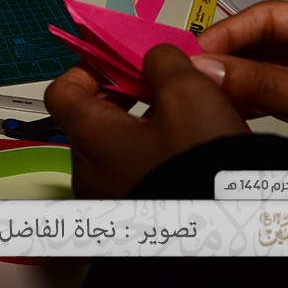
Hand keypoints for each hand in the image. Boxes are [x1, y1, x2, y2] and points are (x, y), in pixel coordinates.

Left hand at [45, 45, 248, 197]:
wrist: (224, 230)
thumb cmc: (198, 168)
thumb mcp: (188, 93)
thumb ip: (163, 62)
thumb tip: (155, 58)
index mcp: (89, 137)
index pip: (62, 91)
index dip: (89, 69)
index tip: (117, 60)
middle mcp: (90, 172)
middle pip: (92, 117)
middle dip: (126, 95)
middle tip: (160, 85)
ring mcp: (109, 197)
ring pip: (117, 145)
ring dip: (145, 124)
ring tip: (184, 117)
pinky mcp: (133, 213)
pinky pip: (133, 171)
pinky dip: (153, 153)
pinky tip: (187, 148)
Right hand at [192, 1, 287, 168]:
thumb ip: (271, 87)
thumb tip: (211, 69)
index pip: (278, 17)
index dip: (233, 31)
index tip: (198, 51)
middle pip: (268, 42)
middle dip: (230, 56)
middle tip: (193, 73)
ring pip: (268, 71)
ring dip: (235, 81)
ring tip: (204, 92)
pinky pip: (275, 98)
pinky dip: (249, 103)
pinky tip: (228, 108)